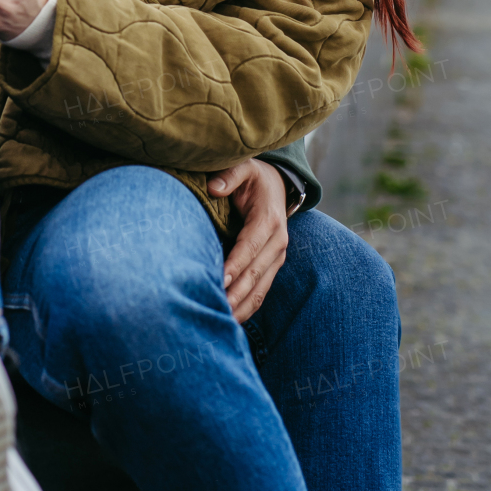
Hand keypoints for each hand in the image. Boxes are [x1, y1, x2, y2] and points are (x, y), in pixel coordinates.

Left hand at [207, 158, 289, 323]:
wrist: (277, 186)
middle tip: (215, 309)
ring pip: (260, 289)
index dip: (235, 264)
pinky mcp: (272, 267)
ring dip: (241, 307)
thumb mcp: (244, 167)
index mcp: (269, 221)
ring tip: (221, 322)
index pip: (250, 247)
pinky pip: (261, 292)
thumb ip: (230, 175)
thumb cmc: (253, 178)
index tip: (218, 280)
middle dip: (236, 293)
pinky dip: (247, 307)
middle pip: (255, 274)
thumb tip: (213, 187)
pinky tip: (231, 321)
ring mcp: (277, 258)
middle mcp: (277, 243)